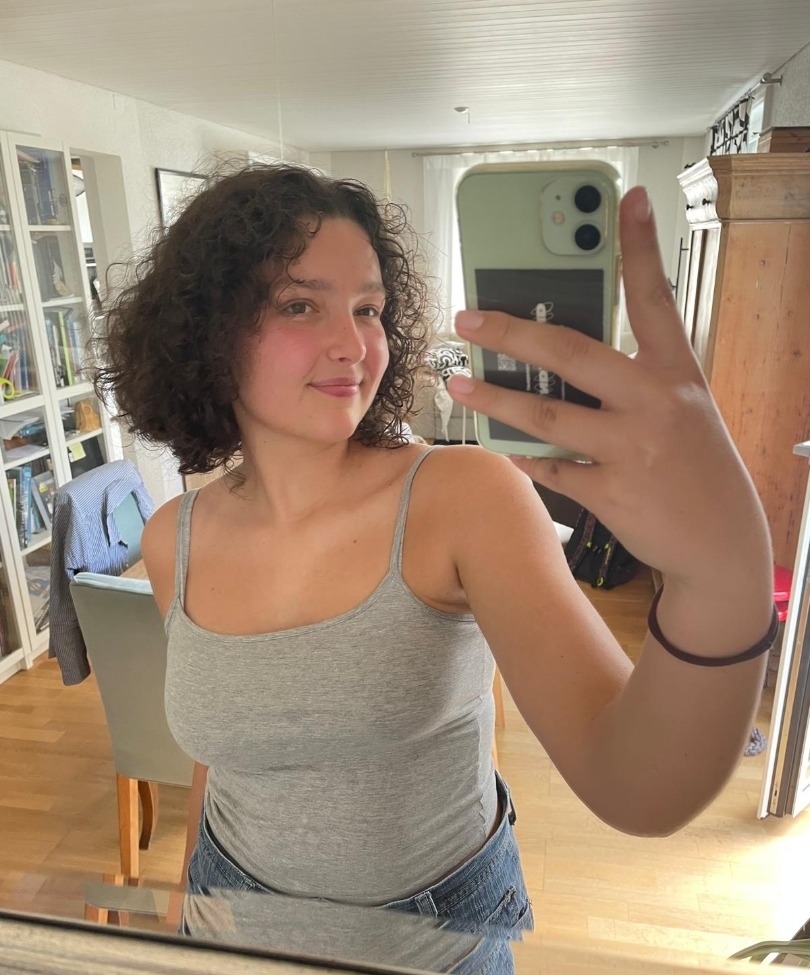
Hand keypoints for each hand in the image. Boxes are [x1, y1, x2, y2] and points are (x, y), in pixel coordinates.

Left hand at [446, 186, 771, 592]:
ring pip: (545, 413)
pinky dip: (521, 454)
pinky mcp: (611, 493)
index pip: (655, 296)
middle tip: (468, 318)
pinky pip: (550, 466)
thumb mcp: (683, 410)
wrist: (722, 544)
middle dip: (511, 330)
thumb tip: (562, 357)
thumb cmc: (696, 467)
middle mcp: (655, 402)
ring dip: (494, 396)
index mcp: (677, 372)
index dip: (639, 245)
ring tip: (458, 383)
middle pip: (570, 351)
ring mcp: (632, 449)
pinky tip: (499, 442)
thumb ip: (634, 380)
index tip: (627, 197)